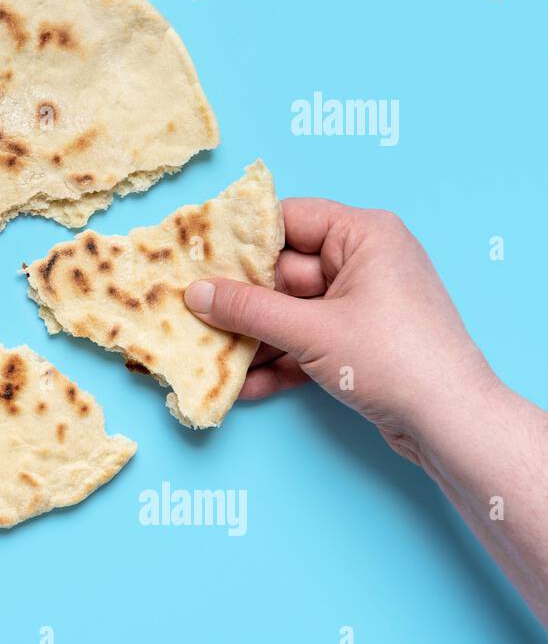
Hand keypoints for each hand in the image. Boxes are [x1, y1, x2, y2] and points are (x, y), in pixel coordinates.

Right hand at [182, 199, 499, 465]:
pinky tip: (243, 385)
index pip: (289, 219)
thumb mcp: (311, 331)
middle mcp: (364, 262)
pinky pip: (305, 342)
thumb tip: (196, 294)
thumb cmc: (395, 359)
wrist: (452, 424)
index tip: (196, 255)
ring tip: (209, 355)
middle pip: (283, 271)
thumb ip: (248, 309)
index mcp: (363, 235)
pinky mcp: (357, 344)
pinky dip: (278, 362)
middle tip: (192, 313)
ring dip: (252, 338)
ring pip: (289, 312)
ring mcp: (361, 305)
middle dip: (240, 301)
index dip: (241, 238)